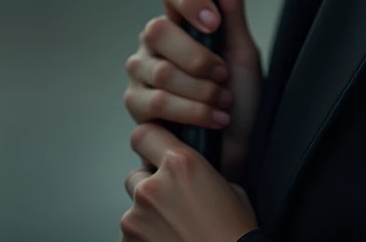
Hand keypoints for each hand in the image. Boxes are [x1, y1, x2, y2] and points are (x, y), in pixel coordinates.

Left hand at [121, 122, 259, 241]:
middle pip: (136, 174)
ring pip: (133, 207)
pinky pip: (131, 234)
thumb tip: (189, 176)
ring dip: (148, 213)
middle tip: (172, 199)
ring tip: (174, 227)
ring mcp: (136, 218)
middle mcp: (153, 186)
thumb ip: (199, 173)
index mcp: (180, 163)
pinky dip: (145, 236)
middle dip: (150, 184)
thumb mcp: (226, 185)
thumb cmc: (234, 231)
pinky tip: (169, 239)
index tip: (153, 148)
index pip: (144, 134)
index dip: (149, 141)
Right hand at [124, 0, 263, 183]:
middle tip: (223, 76)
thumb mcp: (243, 50)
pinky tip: (212, 120)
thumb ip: (232, 6)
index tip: (214, 22)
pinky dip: (193, 113)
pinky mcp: (137, 109)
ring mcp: (142, 75)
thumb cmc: (244, 99)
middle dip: (200, 59)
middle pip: (158, 30)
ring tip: (223, 102)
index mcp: (182, 20)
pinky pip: (156, 104)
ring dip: (202, 91)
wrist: (240, 150)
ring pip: (161, 71)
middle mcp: (156, 43)